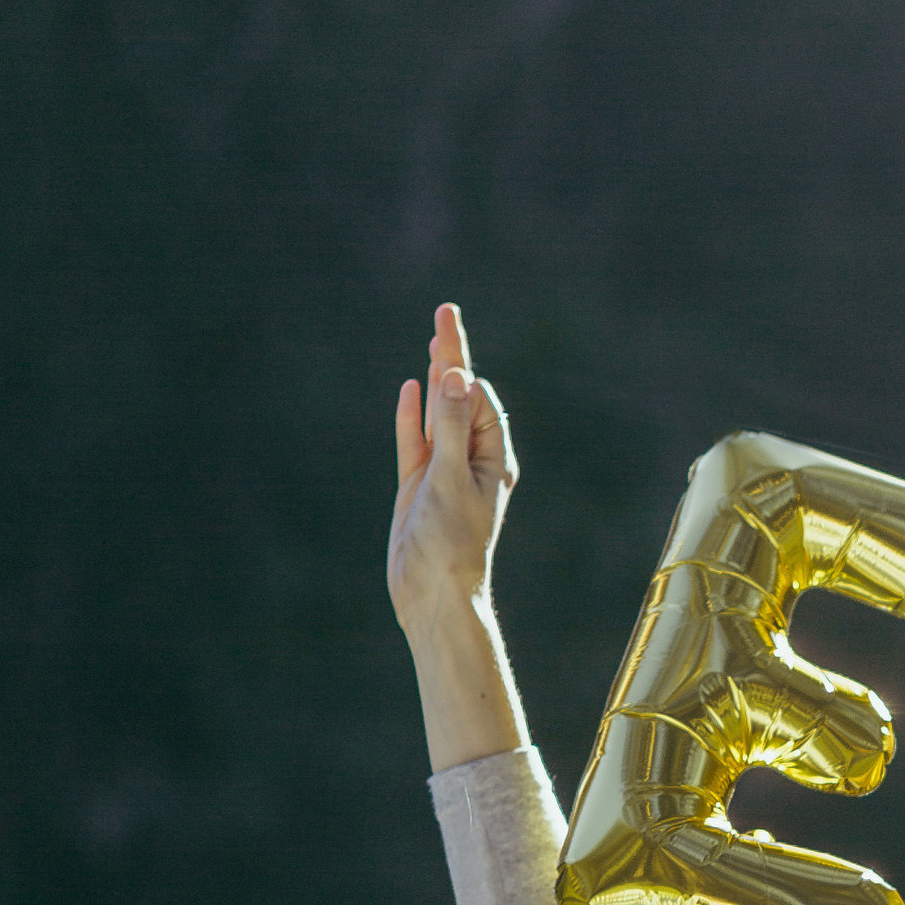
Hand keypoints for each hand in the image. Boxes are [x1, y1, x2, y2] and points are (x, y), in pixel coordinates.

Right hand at [388, 301, 527, 770]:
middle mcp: (472, 463)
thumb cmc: (452, 542)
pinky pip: (415, 441)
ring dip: (435, 378)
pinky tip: (411, 387)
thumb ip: (453, 427)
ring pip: (437, 414)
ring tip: (433, 338)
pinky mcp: (417, 487)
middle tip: (445, 310)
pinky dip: (412, 415)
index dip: (465, 371)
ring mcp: (442, 473)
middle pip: (460, 398)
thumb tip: (459, 376)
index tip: (448, 346)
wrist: (432, 594)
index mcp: (494, 462)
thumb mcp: (453, 478)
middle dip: (452, 356)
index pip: (482, 402)